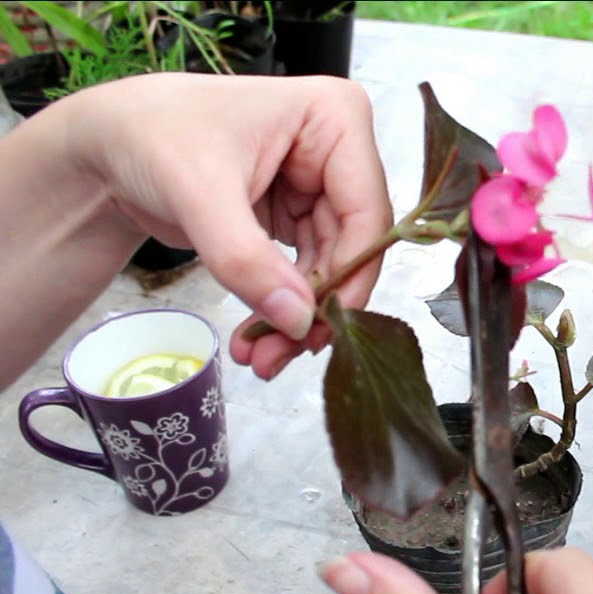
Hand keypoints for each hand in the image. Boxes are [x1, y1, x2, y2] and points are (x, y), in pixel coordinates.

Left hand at [64, 72, 392, 378]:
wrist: (107, 143)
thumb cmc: (150, 135)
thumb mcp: (199, 193)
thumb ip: (248, 260)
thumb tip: (297, 320)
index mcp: (335, 118)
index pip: (366, 210)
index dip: (350, 274)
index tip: (319, 326)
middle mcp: (339, 150)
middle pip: (351, 246)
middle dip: (316, 306)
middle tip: (280, 355)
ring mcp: (319, 185)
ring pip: (330, 268)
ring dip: (297, 317)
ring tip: (261, 357)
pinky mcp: (297, 214)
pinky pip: (304, 272)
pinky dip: (282, 308)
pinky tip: (258, 338)